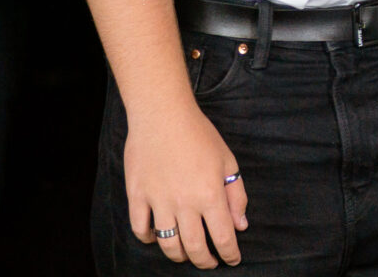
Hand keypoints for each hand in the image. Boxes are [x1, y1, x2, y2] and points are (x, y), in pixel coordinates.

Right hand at [124, 100, 247, 266]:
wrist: (163, 115)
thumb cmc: (199, 134)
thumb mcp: (227, 160)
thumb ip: (236, 195)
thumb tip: (241, 225)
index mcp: (210, 194)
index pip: (223, 236)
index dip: (229, 254)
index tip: (232, 260)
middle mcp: (184, 203)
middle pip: (195, 247)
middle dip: (205, 261)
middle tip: (209, 262)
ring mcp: (158, 201)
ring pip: (168, 244)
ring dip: (179, 255)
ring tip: (185, 254)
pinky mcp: (137, 195)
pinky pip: (141, 228)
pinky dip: (149, 238)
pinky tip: (157, 236)